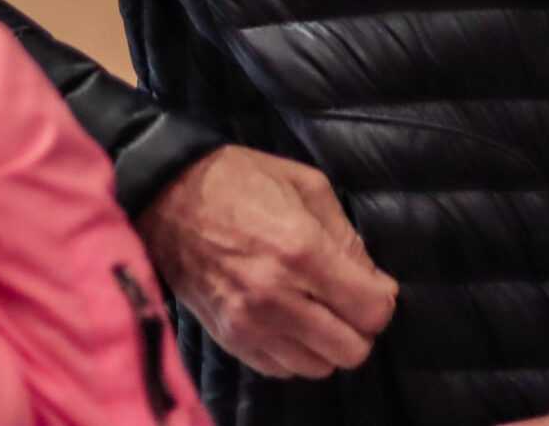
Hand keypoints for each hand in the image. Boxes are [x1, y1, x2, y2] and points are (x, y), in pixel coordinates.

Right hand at [135, 145, 396, 379]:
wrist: (167, 195)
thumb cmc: (239, 180)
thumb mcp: (306, 186)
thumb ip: (347, 237)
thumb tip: (378, 283)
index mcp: (301, 251)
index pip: (370, 311)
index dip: (381, 302)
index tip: (373, 287)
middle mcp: (277, 297)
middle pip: (351, 350)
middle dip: (359, 327)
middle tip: (347, 302)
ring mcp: (249, 324)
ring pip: (318, 367)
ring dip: (327, 343)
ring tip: (316, 311)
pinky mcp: (228, 339)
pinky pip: (281, 369)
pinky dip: (294, 352)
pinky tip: (288, 321)